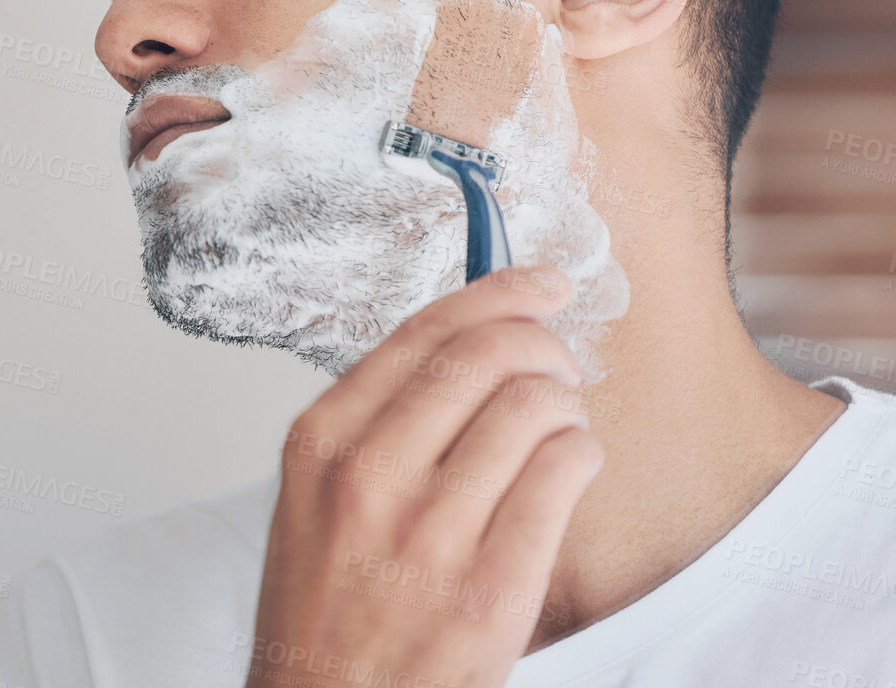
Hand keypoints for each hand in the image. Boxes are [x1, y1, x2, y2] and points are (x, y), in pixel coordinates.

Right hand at [245, 266, 601, 687]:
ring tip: (560, 426)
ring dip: (566, 403)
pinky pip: (563, 474)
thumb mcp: (313, 499)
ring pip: (534, 408)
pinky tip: (571, 468)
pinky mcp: (490, 587)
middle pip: (486, 357)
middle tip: (559, 360)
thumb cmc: (324, 610)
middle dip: (543, 343)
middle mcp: (369, 476)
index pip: (424, 333)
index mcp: (321, 443)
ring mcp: (430, 533)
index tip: (539, 284)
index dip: (498, 294)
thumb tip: (464, 347)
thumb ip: (373, 425)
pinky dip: (582, 454)